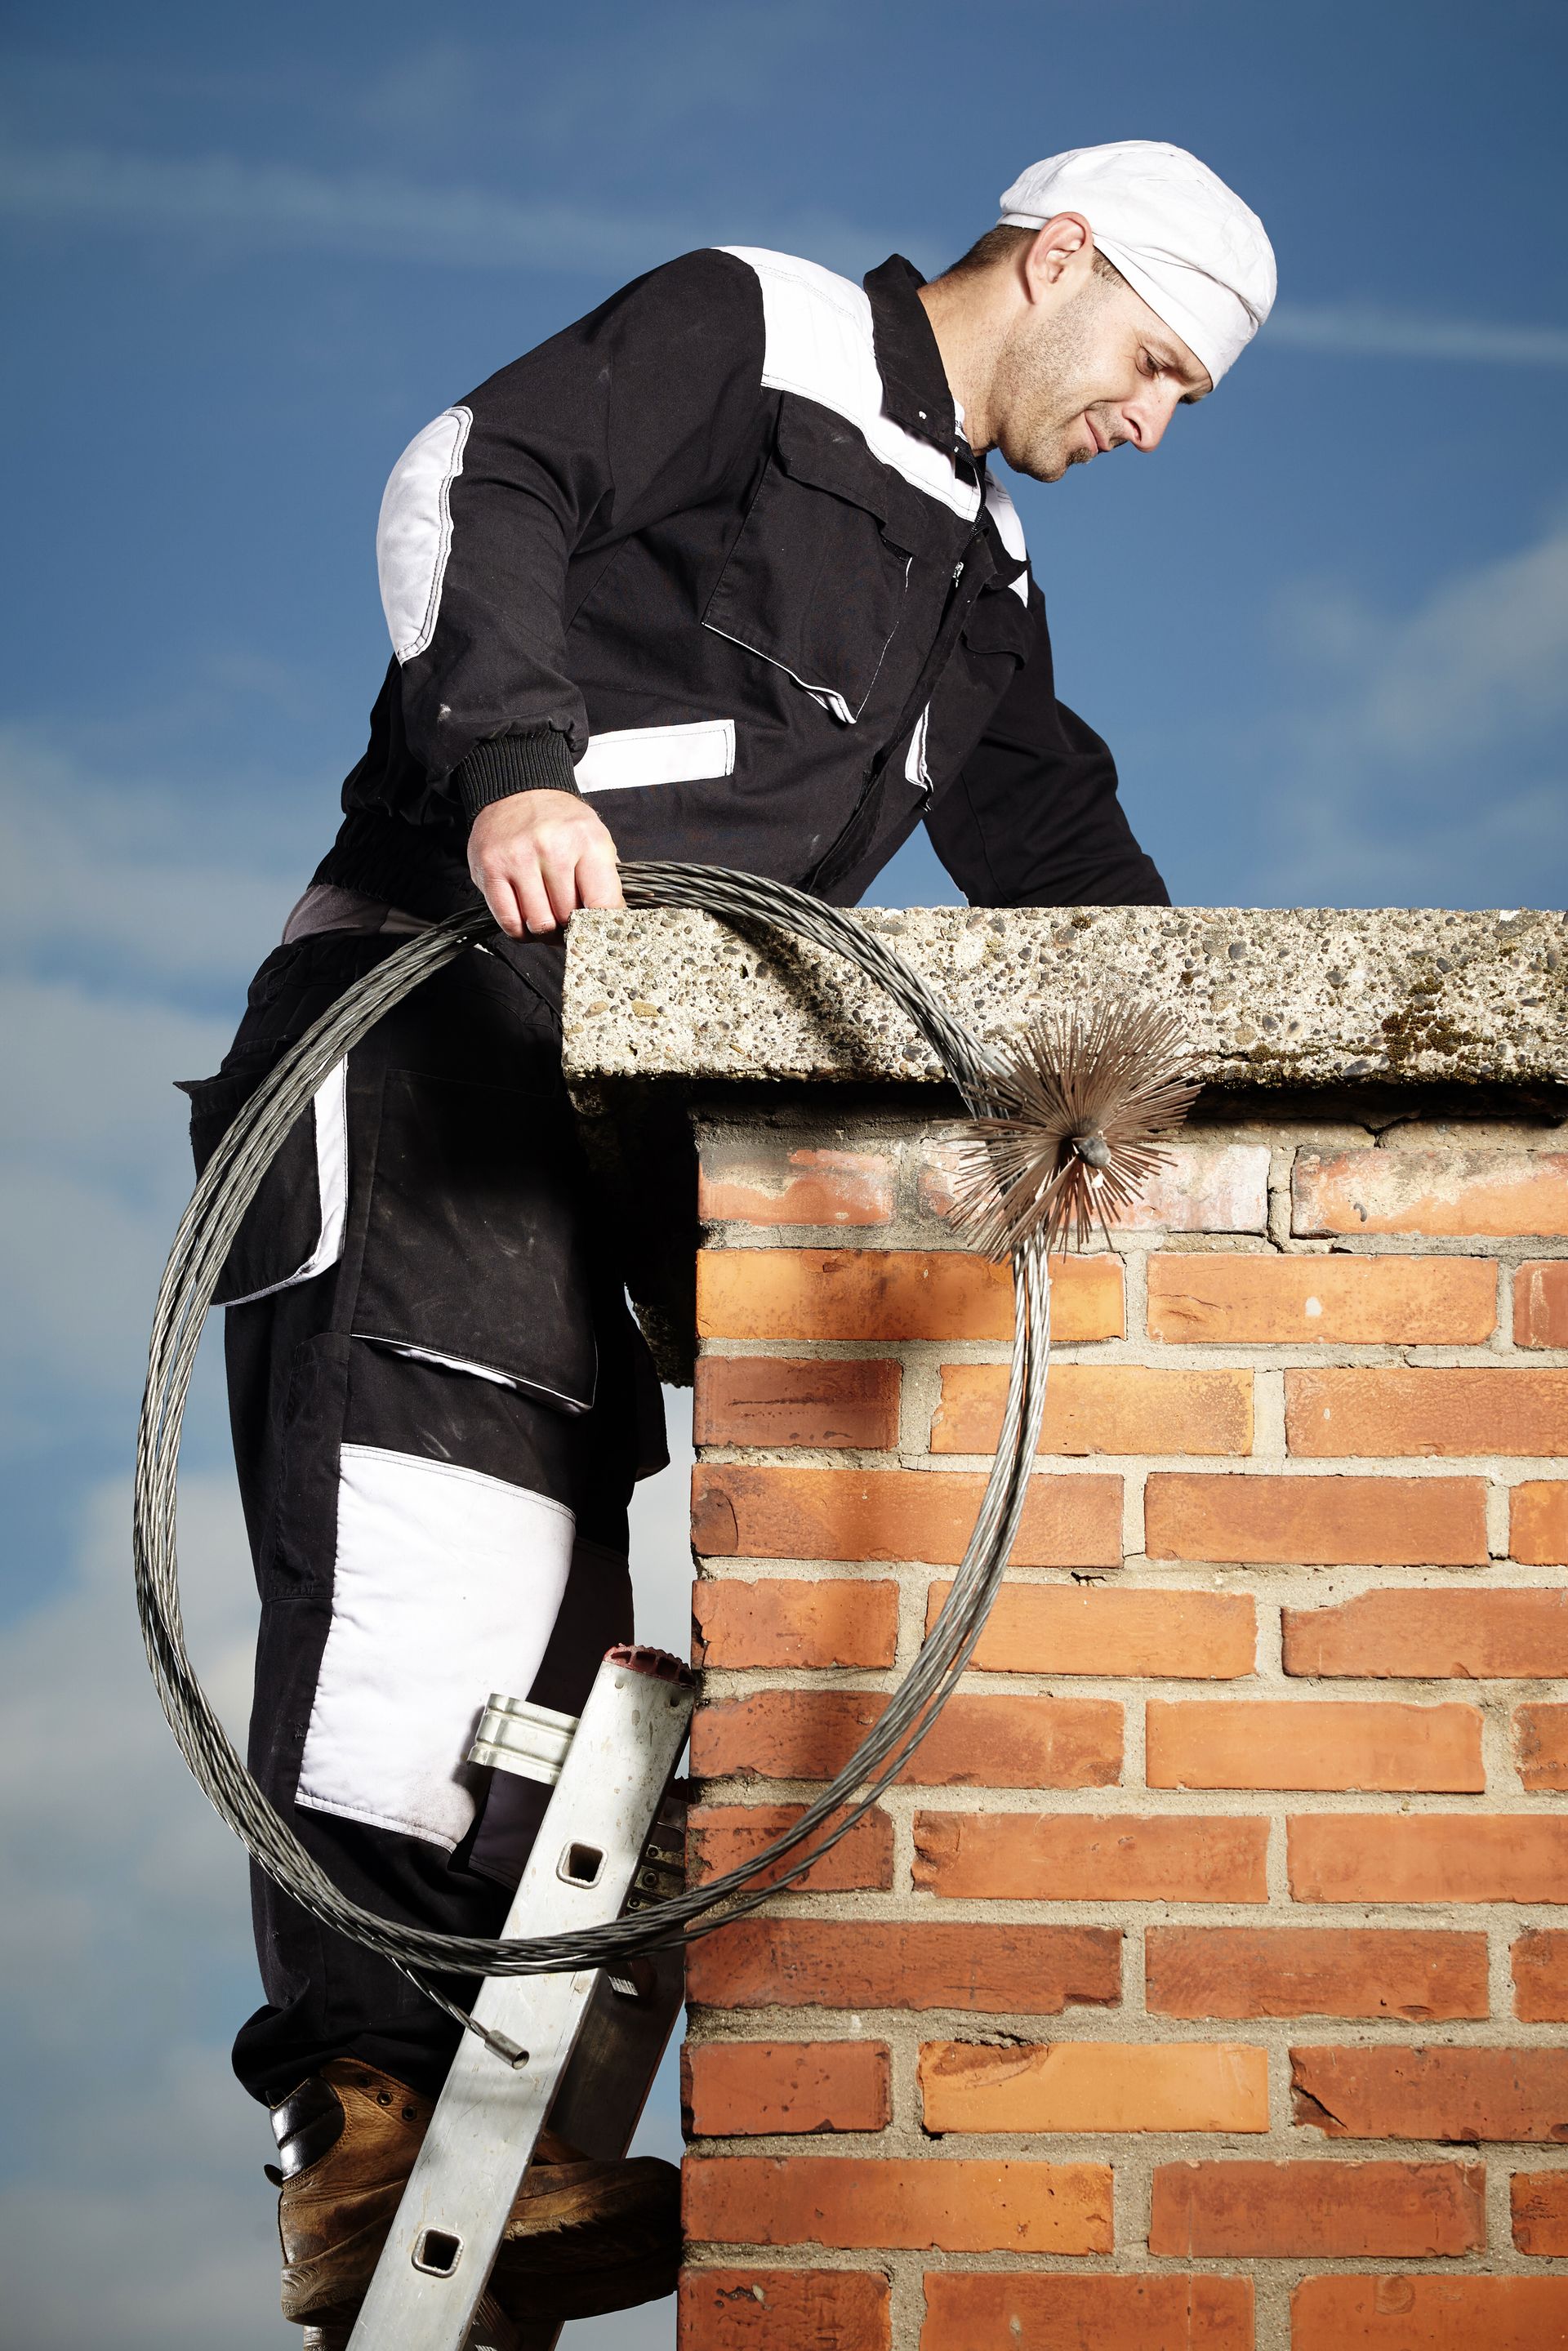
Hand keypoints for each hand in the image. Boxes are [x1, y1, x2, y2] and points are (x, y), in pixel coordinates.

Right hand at [467, 790, 623, 936]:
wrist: (518, 791)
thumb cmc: (560, 821)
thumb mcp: (595, 838)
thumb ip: (606, 880)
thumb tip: (612, 923)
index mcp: (587, 841)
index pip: (603, 903)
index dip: (601, 926)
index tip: (597, 930)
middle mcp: (553, 848)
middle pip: (568, 917)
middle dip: (571, 926)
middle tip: (569, 921)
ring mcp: (518, 859)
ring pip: (539, 923)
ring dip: (545, 931)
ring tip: (548, 920)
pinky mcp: (489, 869)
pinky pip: (509, 922)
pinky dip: (521, 931)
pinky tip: (527, 921)